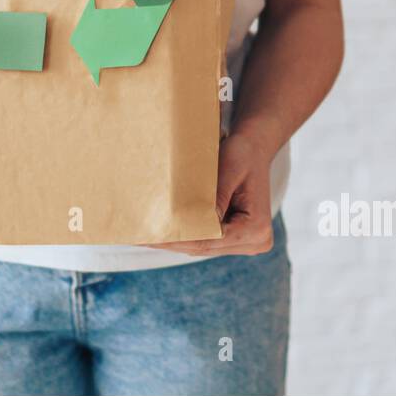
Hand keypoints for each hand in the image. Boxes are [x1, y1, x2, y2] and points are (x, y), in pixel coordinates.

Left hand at [150, 131, 273, 256]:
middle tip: (139, 237)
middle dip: (171, 241)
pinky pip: (207, 240)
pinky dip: (186, 234)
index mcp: (256, 229)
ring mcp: (246, 242)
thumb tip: (192, 222)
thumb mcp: (228, 170)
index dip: (178, 238)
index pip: (209, 240)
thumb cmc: (242, 153)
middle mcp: (255, 241)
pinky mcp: (236, 238)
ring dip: (175, 241)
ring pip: (203, 246)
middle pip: (204, 247)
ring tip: (144, 236)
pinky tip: (163, 230)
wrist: (255, 148)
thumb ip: (215, 198)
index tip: (152, 234)